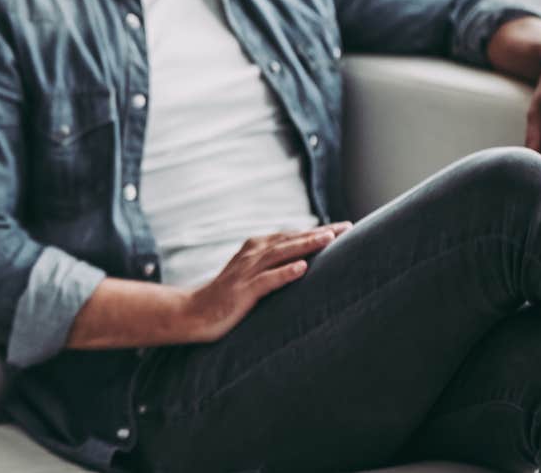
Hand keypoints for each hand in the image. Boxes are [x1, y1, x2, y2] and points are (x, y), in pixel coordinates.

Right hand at [181, 223, 351, 342]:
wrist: (194, 312)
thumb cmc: (226, 297)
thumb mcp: (252, 276)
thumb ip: (272, 266)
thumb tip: (303, 262)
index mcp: (255, 249)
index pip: (292, 236)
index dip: (318, 231)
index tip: (345, 227)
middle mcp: (252, 254)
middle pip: (290, 240)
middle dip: (319, 233)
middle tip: (346, 227)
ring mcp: (246, 272)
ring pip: (281, 254)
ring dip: (305, 245)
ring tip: (328, 239)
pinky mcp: (242, 291)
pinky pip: (266, 280)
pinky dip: (285, 272)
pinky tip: (302, 268)